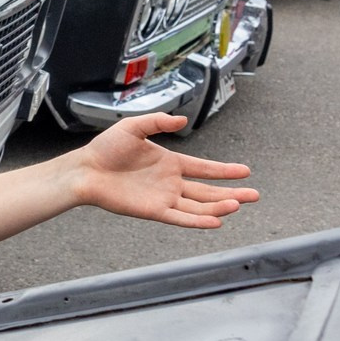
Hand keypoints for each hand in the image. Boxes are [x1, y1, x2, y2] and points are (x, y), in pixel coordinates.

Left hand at [69, 114, 258, 228]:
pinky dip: (198, 220)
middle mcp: (171, 182)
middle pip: (207, 191)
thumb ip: (158, 122)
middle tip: (254, 195)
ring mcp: (164, 198)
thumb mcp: (133, 127)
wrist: (85, 169)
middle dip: (232, 193)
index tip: (245, 172)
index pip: (204, 168)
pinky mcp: (153, 211)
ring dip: (219, 206)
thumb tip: (183, 120)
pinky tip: (217, 220)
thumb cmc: (105, 149)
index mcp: (170, 163)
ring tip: (238, 204)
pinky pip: (180, 218)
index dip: (224, 171)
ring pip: (198, 206)